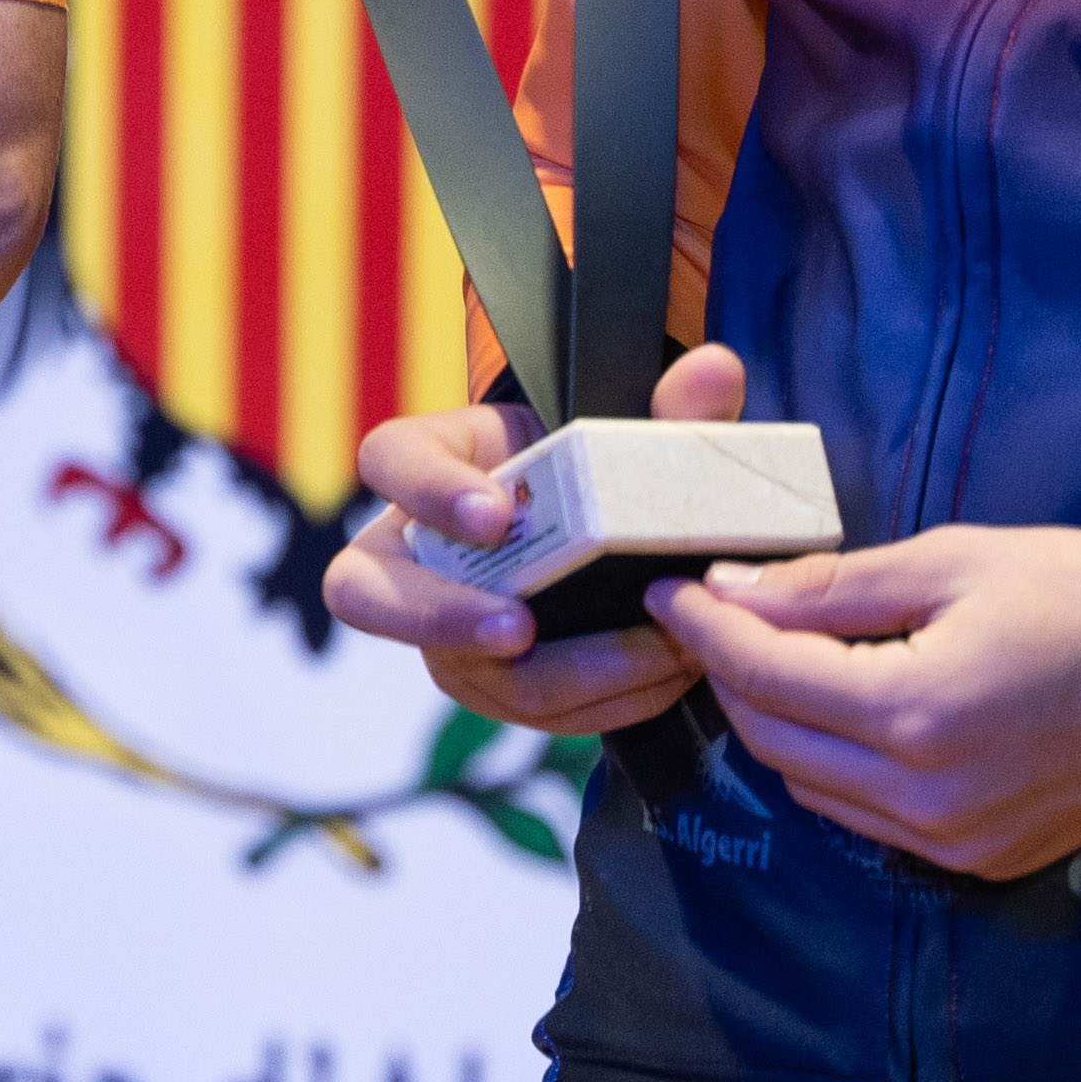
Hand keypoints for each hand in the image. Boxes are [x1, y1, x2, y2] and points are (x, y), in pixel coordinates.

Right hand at [326, 343, 749, 737]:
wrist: (607, 534)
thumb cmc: (595, 469)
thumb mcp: (626, 427)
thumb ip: (669, 404)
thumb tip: (715, 370)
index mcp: (432, 461)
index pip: (390, 459)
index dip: (428, 490)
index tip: (495, 514)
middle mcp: (415, 554)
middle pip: (365, 592)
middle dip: (439, 616)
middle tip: (518, 628)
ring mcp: (443, 629)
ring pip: (461, 669)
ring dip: (559, 672)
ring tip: (649, 650)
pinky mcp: (492, 684)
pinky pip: (528, 711)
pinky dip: (602, 700)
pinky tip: (665, 674)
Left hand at [649, 522, 1080, 878]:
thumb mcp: (953, 560)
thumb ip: (832, 587)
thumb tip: (733, 592)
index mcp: (918, 714)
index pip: (767, 677)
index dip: (705, 629)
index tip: (671, 589)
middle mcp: (928, 797)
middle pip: (776, 741)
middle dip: (733, 675)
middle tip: (718, 614)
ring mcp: (958, 841)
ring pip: (815, 788)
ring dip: (781, 723)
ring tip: (781, 651)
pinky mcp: (985, 858)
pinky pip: (870, 819)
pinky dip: (837, 765)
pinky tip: (848, 706)